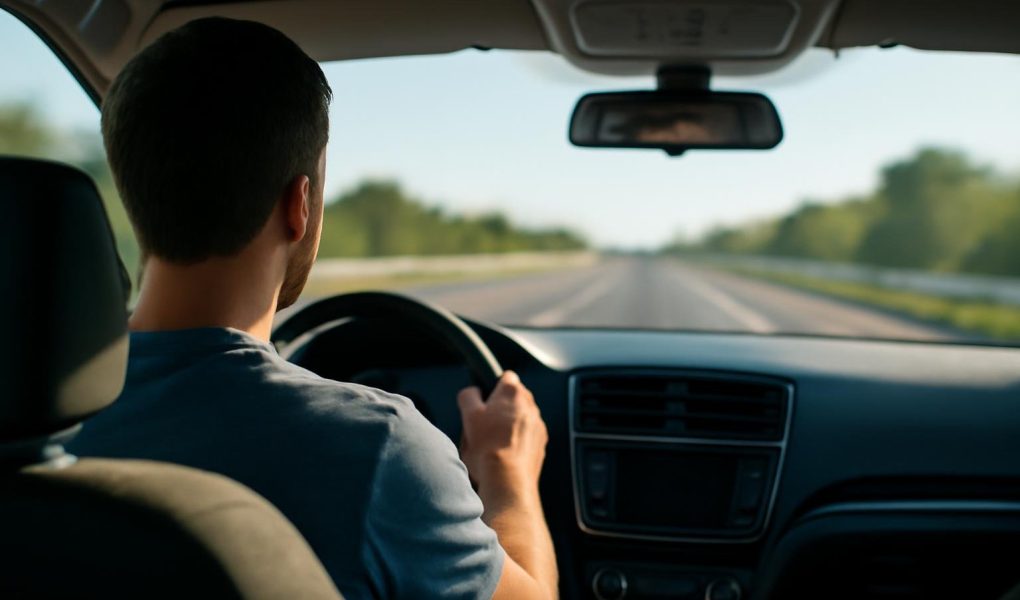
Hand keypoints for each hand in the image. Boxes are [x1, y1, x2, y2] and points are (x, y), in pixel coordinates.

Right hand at [457, 371, 547, 501]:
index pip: (505, 376)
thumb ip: (468, 396)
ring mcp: (538, 426)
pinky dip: (518, 442)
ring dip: (510, 426)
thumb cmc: (488, 449)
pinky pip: (528, 437)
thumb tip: (472, 392)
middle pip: (514, 399)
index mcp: (512, 393)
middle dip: (501, 408)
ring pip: (522, 419)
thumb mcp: (468, 416)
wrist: (508, 481)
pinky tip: (504, 454)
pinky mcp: (541, 444)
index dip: (492, 387)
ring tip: (494, 443)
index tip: (485, 400)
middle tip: (485, 424)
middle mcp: (530, 406)